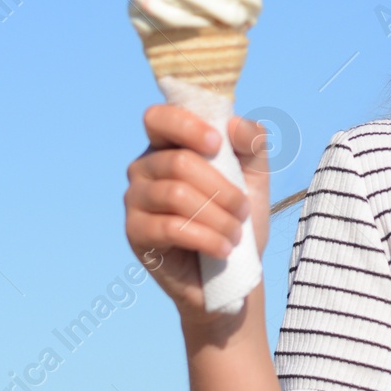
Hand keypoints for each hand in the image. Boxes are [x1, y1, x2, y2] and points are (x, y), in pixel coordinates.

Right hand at [124, 103, 273, 323]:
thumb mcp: (256, 175)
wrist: (233, 272)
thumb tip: (233, 124)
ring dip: (218, 217)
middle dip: (222, 189)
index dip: (187, 126)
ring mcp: (135, 199)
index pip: (159, 117)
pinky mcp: (135, 233)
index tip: (216, 145)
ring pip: (176, 194)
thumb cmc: (239, 217)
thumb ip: (252, 142)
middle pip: (179, 162)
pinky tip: (223, 249)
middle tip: (242, 210)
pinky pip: (170, 227)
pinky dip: (206, 238)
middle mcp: (144, 167)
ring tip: (235, 234)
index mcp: (169, 145)